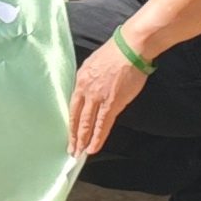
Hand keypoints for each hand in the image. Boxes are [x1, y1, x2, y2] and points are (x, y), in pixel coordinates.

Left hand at [69, 35, 149, 156]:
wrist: (130, 47)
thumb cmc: (117, 52)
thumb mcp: (94, 63)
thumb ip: (90, 79)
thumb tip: (91, 90)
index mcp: (81, 79)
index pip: (73, 105)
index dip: (71, 121)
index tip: (70, 133)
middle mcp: (85, 89)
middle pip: (76, 117)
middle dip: (74, 136)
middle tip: (71, 150)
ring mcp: (97, 97)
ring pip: (86, 123)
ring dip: (83, 140)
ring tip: (80, 153)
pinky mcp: (111, 103)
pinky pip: (102, 124)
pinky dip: (97, 138)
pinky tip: (93, 148)